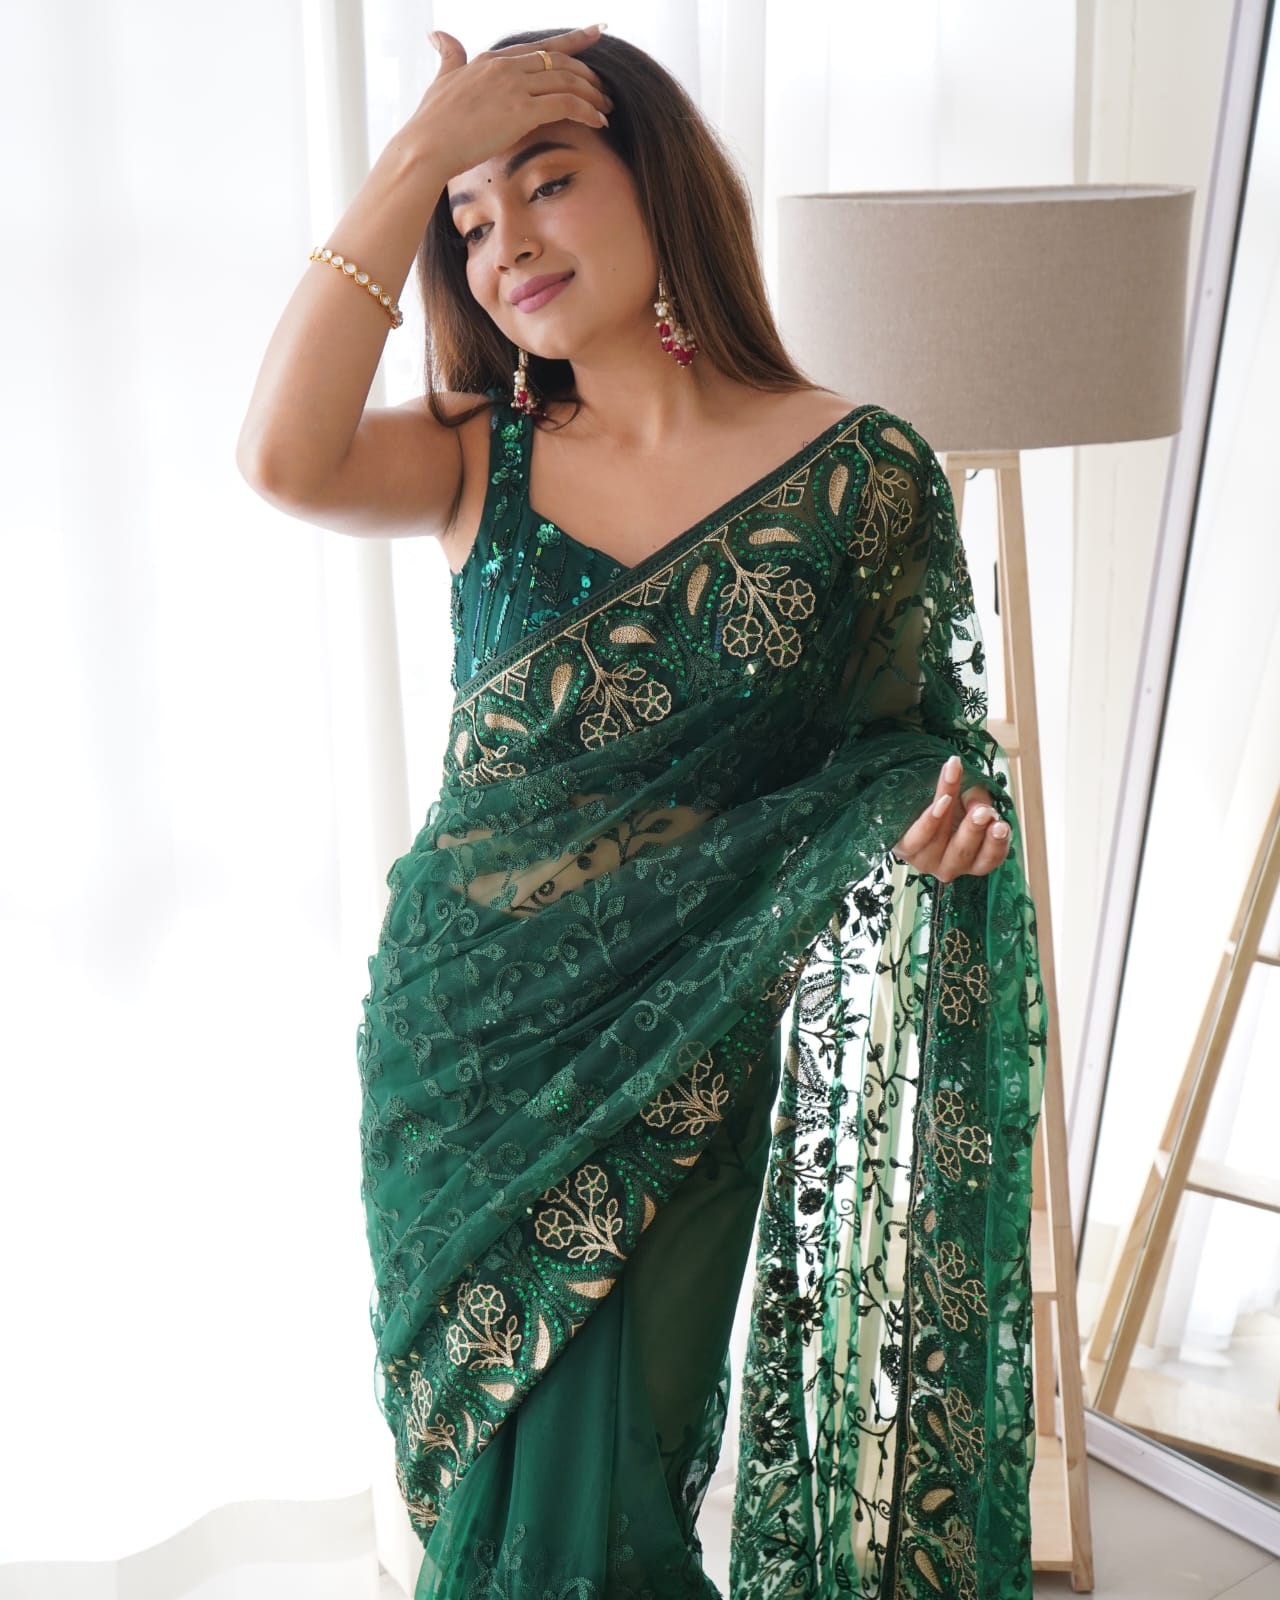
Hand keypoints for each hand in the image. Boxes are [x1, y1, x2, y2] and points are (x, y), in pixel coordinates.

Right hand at [413, 25, 613, 179]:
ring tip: (607, 107)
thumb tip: (437, 34)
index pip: (540, 47)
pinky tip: (599, 121)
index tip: (594, 33)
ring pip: (567, 80)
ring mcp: (515, 87)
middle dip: (588, 73)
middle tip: (606, 88)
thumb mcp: (442, 79)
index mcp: (492, 60)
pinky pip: (566, 104)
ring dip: (593, 94)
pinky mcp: (522, 111)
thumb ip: (448, 55)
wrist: (426, 146)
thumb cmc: (431, 121)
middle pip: (560, 61)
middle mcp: (506, 67)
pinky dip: (587, 111)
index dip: (572, 40)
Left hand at [893, 755, 1010, 881]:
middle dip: (974, 830)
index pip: (990, 857)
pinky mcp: (905, 850)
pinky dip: (928, 820)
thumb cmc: (950, 802)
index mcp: (974, 858)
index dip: (997, 844)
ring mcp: (927, 861)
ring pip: (939, 843)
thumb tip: (981, 809)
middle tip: (983, 812)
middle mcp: (951, 866)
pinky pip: (916, 839)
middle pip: (965, 853)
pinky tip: (939, 802)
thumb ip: (978, 800)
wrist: (914, 798)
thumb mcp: (971, 796)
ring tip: (951, 798)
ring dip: (947, 818)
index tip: (1001, 824)